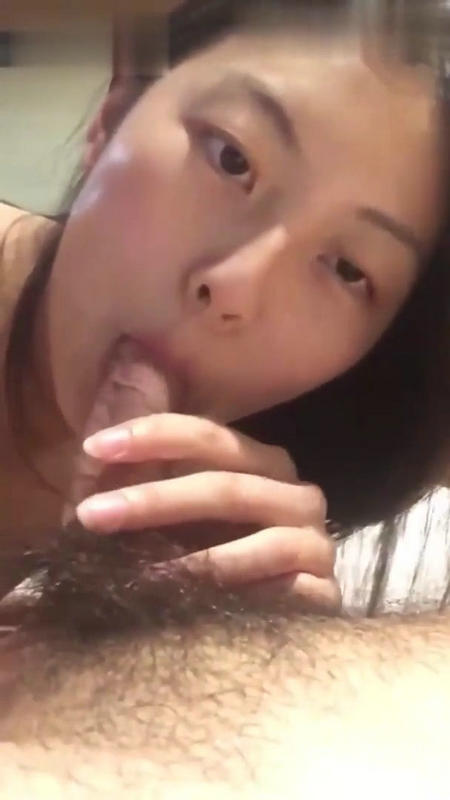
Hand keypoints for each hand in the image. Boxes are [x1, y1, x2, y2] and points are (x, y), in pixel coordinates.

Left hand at [76, 414, 340, 612]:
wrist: (274, 617)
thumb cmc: (212, 555)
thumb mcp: (177, 515)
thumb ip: (149, 481)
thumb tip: (96, 456)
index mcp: (260, 461)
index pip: (208, 434)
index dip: (152, 435)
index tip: (94, 446)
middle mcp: (295, 492)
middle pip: (226, 486)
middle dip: (155, 499)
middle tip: (93, 515)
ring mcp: (314, 541)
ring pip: (262, 540)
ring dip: (198, 560)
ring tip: (141, 575)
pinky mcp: (326, 590)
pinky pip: (288, 592)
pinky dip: (243, 598)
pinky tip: (200, 609)